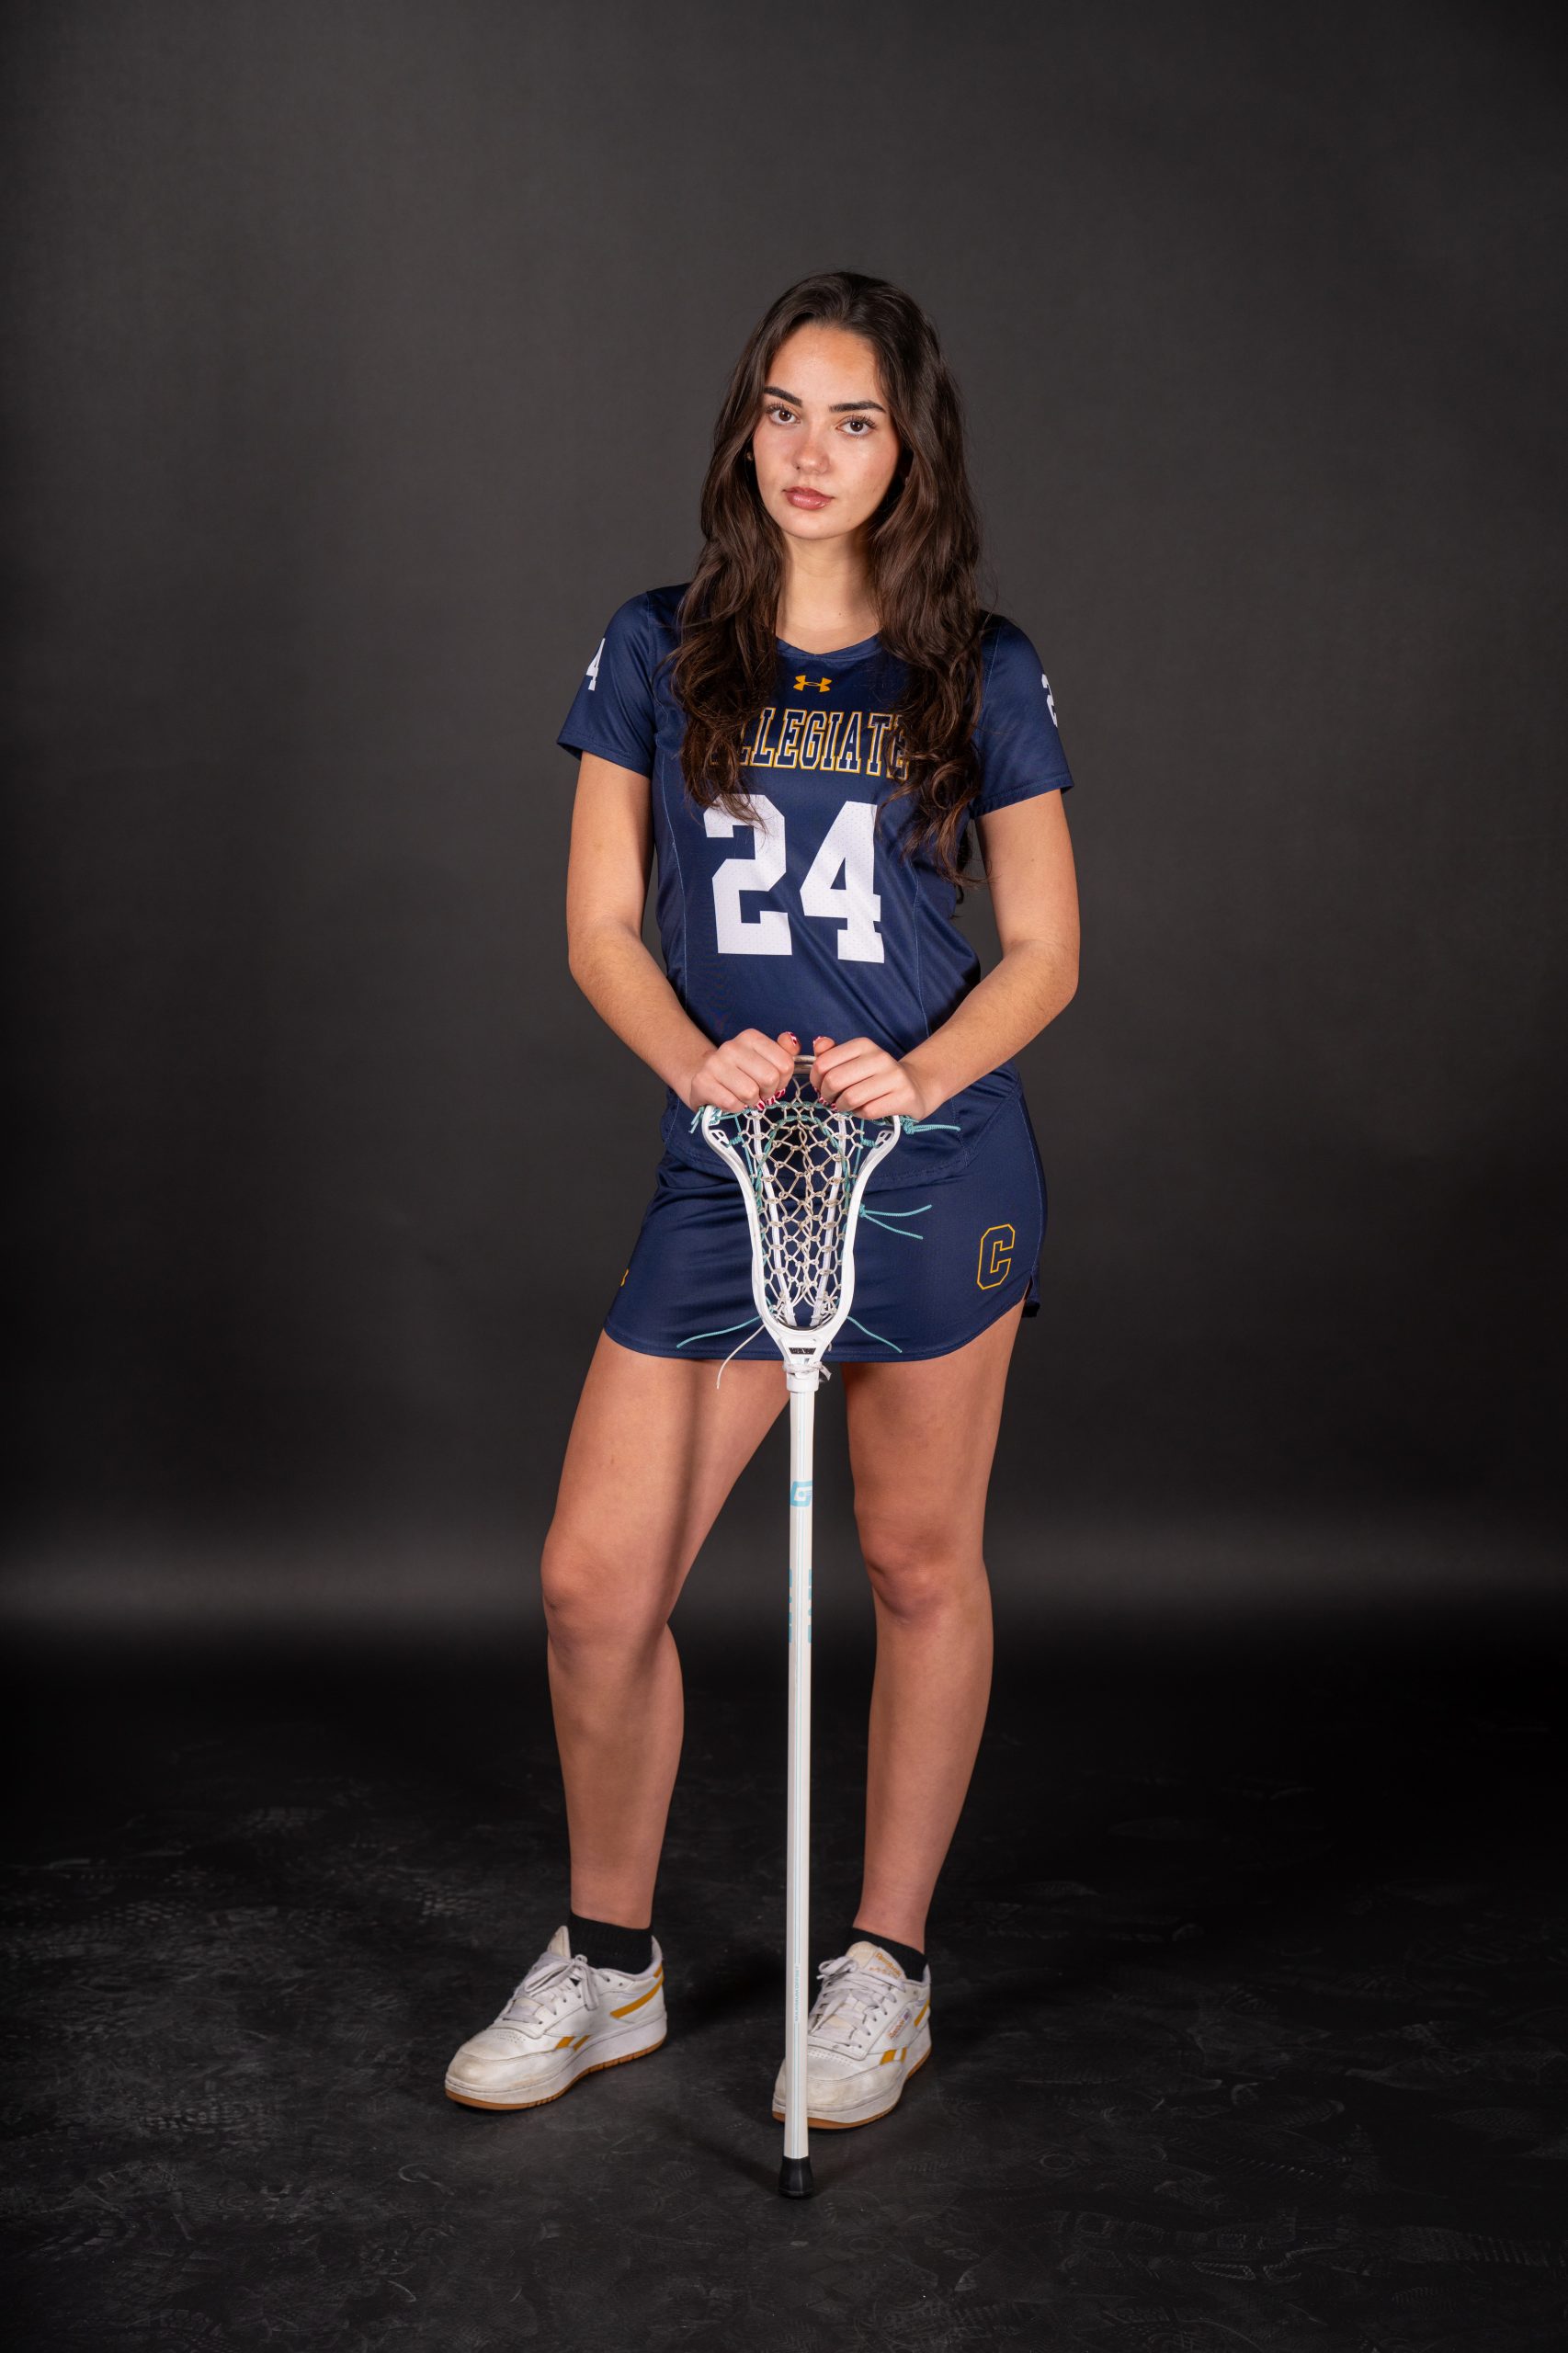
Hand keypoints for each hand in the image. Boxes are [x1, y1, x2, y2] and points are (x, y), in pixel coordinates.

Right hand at [683, 1028, 798, 1112]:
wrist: (702, 1078)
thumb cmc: (739, 1071)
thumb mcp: (763, 1058)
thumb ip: (783, 1051)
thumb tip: (793, 1043)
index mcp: (750, 1037)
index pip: (785, 1064)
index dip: (783, 1080)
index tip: (773, 1082)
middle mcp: (731, 1047)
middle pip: (769, 1078)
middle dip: (768, 1092)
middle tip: (759, 1093)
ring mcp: (715, 1064)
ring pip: (750, 1093)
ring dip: (751, 1101)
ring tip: (744, 1096)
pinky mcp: (702, 1082)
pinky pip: (732, 1103)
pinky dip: (735, 1108)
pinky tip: (730, 1100)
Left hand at [808, 1036, 937, 1120]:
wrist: (915, 1086)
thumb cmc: (876, 1075)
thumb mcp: (854, 1060)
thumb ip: (831, 1053)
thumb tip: (819, 1045)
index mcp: (863, 1044)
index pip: (824, 1063)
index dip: (816, 1079)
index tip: (821, 1086)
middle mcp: (879, 1057)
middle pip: (834, 1081)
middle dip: (827, 1095)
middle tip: (832, 1099)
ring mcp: (893, 1077)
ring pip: (850, 1098)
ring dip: (843, 1107)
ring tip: (848, 1105)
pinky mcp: (903, 1096)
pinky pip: (868, 1111)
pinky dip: (860, 1114)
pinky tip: (865, 1109)